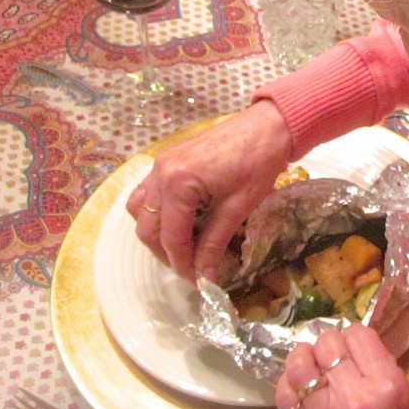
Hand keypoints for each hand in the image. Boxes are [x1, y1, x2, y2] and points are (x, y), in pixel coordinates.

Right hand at [126, 100, 292, 280]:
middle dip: (167, 253)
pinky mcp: (167, 159)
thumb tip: (206, 277)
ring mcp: (159, 164)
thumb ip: (215, 243)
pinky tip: (177, 221)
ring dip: (156, 234)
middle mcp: (160, 173)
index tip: (198, 283)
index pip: (170, 237)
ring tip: (183, 248)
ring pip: (140, 211)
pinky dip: (155, 212)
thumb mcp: (238, 207)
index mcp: (177, 183)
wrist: (268, 125)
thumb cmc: (259, 163)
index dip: (182, 264)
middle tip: (191, 268)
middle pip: (147, 228)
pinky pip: (147, 192)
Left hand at [276, 325, 408, 408]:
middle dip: (330, 344)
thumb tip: (351, 339)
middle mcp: (352, 396)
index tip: (354, 344)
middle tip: (333, 355)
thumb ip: (378, 361)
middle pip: (327, 343)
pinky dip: (289, 382)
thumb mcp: (402, 391)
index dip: (354, 335)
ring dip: (304, 357)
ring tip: (311, 363)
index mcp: (383, 384)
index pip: (358, 335)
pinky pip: (284, 393)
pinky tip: (299, 384)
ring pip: (300, 363)